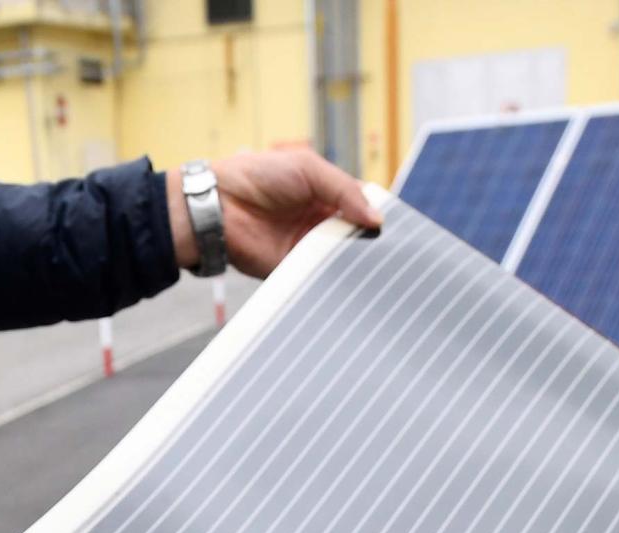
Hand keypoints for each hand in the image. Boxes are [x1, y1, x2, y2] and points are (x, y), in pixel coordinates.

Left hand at [167, 148, 383, 278]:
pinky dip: (332, 278)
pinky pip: (319, 277)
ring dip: (355, 262)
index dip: (379, 218)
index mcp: (327, 197)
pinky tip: (349, 278)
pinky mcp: (294, 269)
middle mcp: (321, 224)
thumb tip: (378, 219)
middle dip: (372, 244)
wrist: (220, 203)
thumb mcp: (309, 169)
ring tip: (377, 265)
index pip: (362, 210)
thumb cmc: (259, 176)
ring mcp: (308, 248)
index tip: (398, 227)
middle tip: (394, 252)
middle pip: (357, 238)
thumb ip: (345, 191)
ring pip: (341, 259)